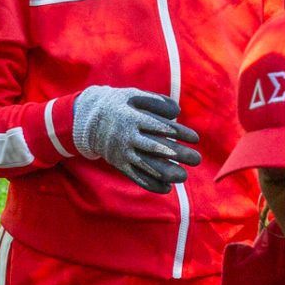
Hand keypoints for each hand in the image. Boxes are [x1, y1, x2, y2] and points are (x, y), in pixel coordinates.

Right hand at [71, 86, 201, 193]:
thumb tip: (177, 112)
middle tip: (197, 159)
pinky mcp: (120, 164)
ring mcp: (123, 153)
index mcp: (133, 118)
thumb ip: (156, 102)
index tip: (195, 138)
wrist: (88, 121)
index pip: (162, 127)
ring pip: (148, 166)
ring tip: (183, 176)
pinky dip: (152, 184)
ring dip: (168, 173)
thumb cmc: (118, 105)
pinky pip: (136, 177)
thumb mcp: (133, 96)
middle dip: (180, 155)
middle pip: (158, 148)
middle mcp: (128, 137)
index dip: (180, 133)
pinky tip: (167, 188)